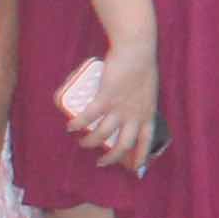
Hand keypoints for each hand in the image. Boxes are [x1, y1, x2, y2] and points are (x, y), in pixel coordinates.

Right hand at [61, 45, 159, 170]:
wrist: (136, 50)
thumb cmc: (142, 66)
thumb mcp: (147, 90)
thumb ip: (140, 101)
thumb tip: (128, 108)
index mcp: (148, 113)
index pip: (146, 141)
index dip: (140, 156)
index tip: (135, 168)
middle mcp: (135, 114)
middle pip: (123, 145)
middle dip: (111, 157)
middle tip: (101, 162)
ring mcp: (120, 107)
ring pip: (103, 134)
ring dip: (90, 142)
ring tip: (82, 143)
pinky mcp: (106, 97)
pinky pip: (88, 116)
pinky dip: (78, 124)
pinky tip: (71, 127)